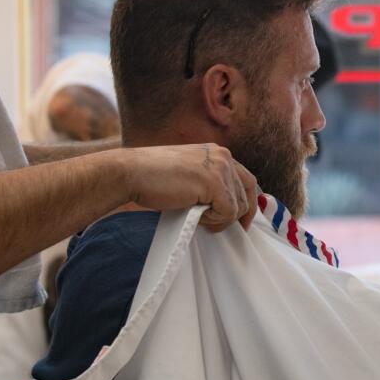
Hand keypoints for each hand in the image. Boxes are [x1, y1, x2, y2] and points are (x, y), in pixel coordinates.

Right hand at [122, 143, 257, 231]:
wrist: (132, 172)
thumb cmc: (153, 176)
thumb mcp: (189, 173)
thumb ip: (209, 182)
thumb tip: (226, 206)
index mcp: (217, 152)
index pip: (246, 179)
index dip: (246, 202)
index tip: (241, 221)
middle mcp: (223, 156)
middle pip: (247, 193)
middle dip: (238, 215)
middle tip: (221, 228)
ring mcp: (221, 168)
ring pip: (238, 206)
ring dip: (219, 218)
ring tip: (198, 217)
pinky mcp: (214, 184)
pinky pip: (227, 213)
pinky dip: (214, 221)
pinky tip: (196, 216)